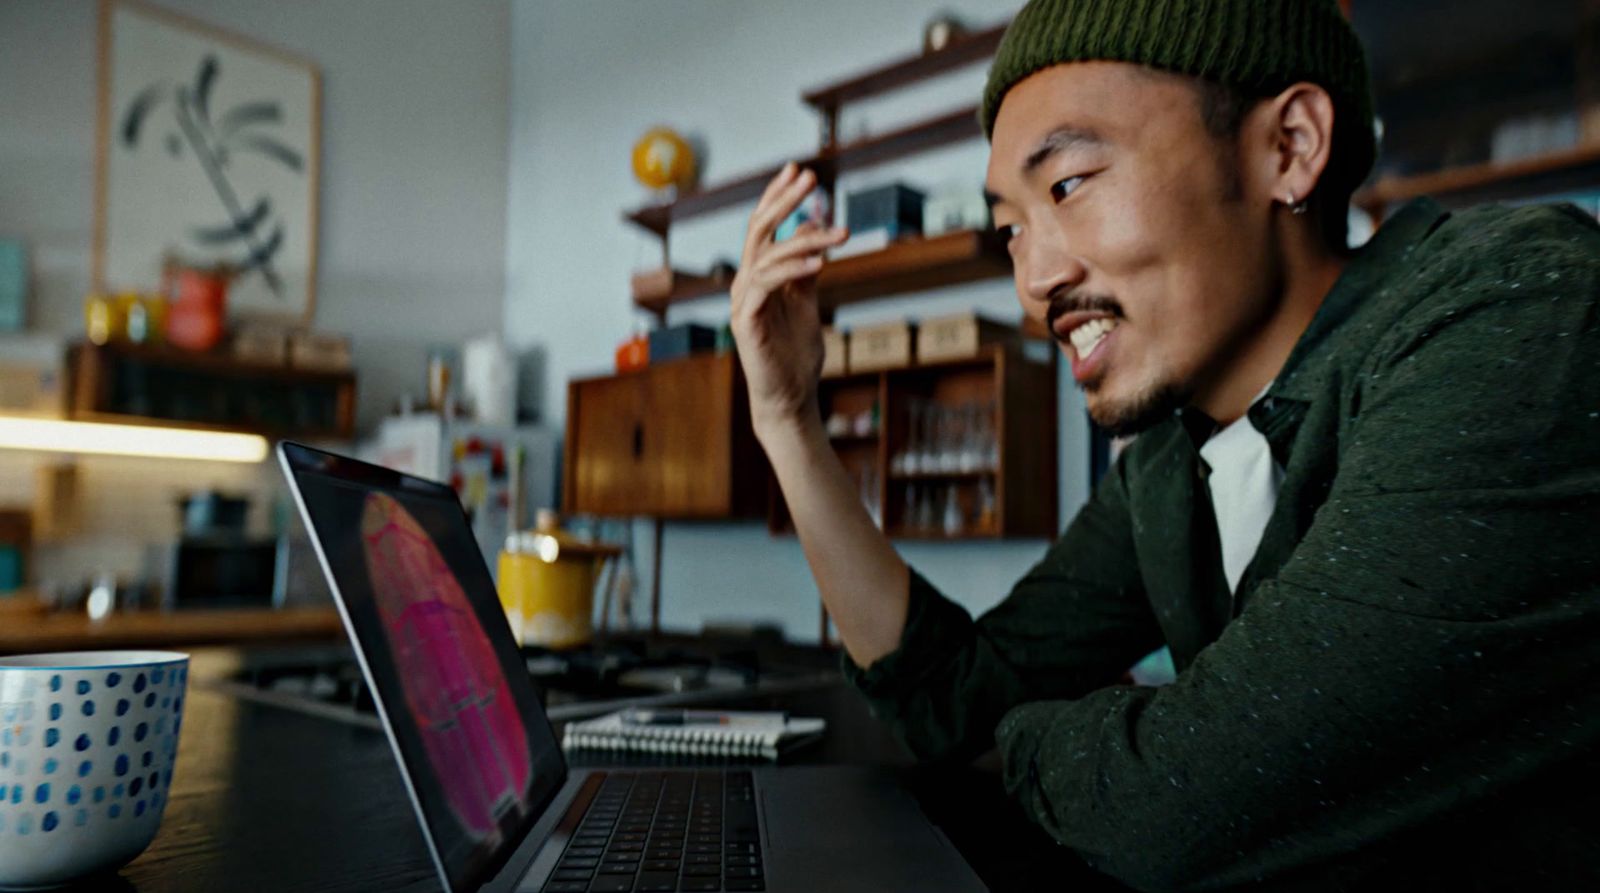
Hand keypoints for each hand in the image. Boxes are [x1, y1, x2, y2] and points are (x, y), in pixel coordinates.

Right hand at [729, 164, 848, 439]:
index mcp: (758, 276)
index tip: (799, 170)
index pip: (764, 226)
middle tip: (810, 179)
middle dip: (784, 201)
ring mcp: (743, 301)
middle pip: (758, 230)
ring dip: (807, 240)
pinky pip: (768, 285)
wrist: (791, 397)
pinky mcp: (746, 321)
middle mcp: (745, 283)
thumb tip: (812, 227)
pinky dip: (794, 270)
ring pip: (768, 255)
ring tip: (841, 234)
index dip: (778, 196)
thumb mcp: (807, 302)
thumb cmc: (796, 355)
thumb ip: (807, 266)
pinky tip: (821, 263)